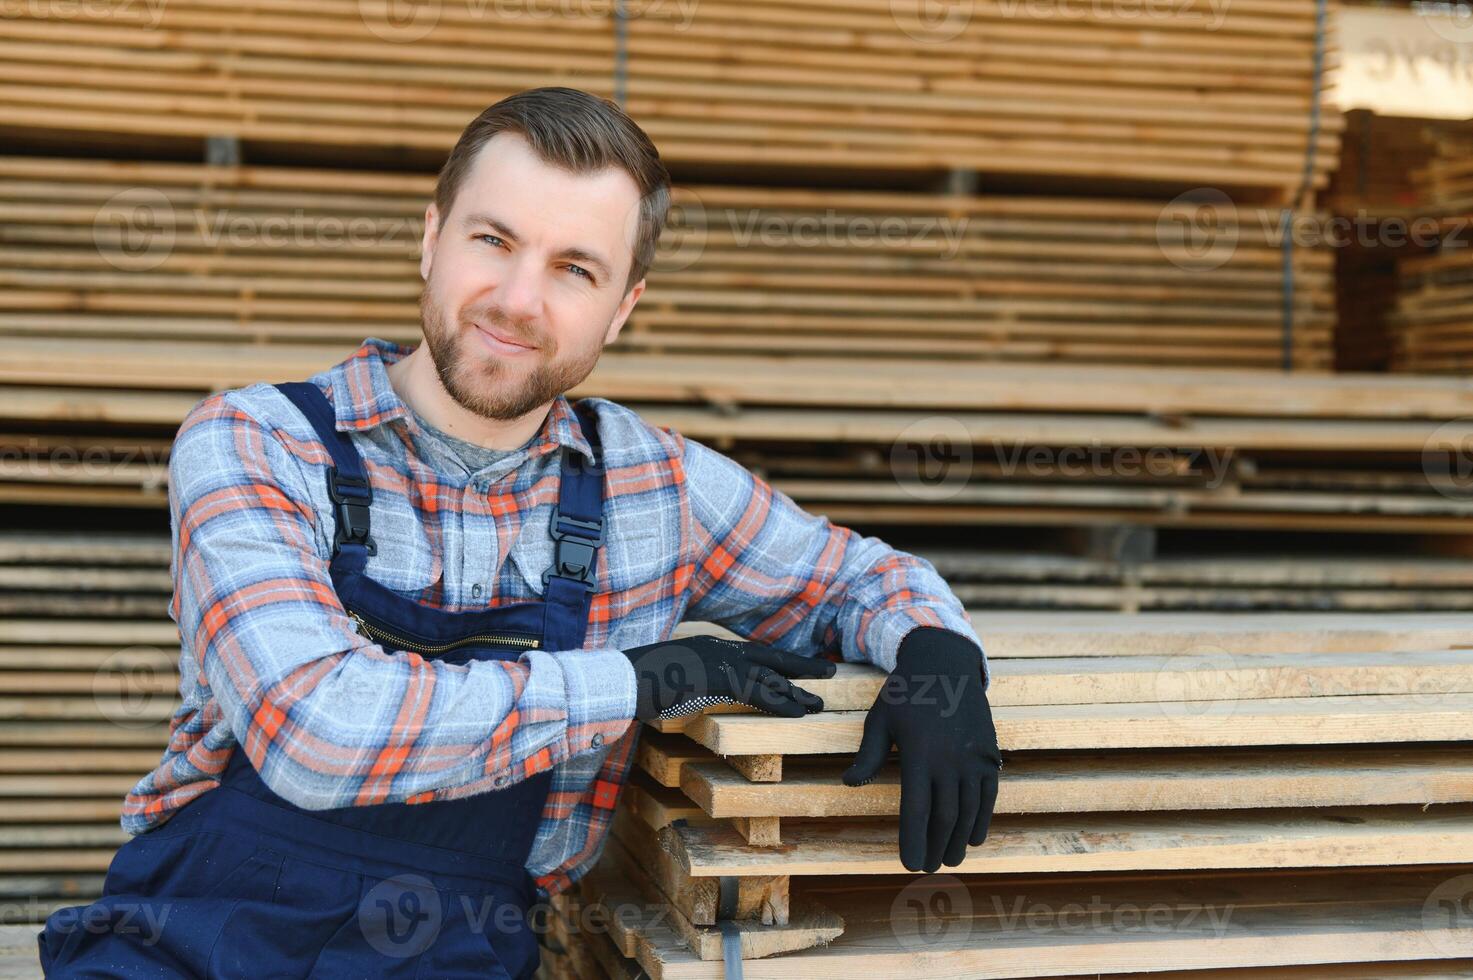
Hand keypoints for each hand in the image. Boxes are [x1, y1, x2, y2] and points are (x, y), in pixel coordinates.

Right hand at [621, 635, 835, 722]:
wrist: (620, 681)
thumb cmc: (638, 684)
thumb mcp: (673, 678)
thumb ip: (693, 681)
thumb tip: (699, 691)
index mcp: (709, 646)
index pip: (752, 652)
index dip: (779, 660)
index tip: (800, 667)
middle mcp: (718, 648)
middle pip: (769, 656)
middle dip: (800, 666)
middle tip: (829, 672)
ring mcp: (717, 660)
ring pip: (767, 676)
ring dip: (795, 691)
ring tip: (818, 704)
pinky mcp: (715, 677)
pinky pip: (756, 692)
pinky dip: (778, 703)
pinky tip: (796, 713)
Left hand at [842, 627, 1000, 871]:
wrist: (945, 663)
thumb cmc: (906, 693)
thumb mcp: (880, 719)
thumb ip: (869, 754)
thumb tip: (850, 783)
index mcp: (918, 754)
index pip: (916, 810)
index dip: (913, 841)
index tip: (909, 864)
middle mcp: (949, 760)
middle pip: (945, 818)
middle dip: (936, 847)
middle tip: (928, 868)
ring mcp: (973, 758)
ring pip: (969, 810)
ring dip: (959, 840)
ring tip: (949, 859)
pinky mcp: (989, 754)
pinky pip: (988, 795)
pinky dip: (982, 819)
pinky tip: (973, 837)